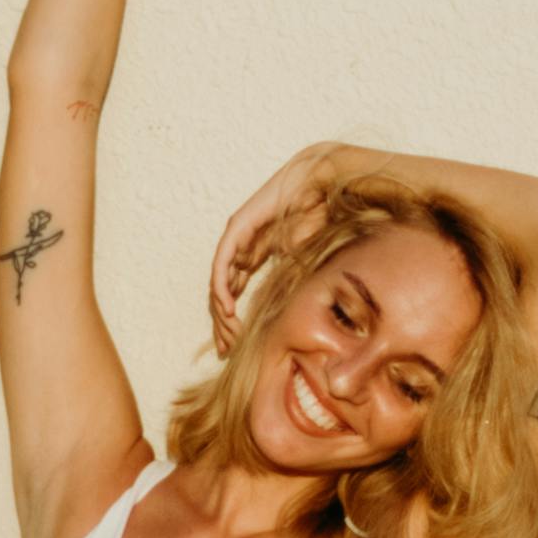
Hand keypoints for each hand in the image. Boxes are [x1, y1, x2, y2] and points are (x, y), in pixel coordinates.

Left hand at [208, 144, 342, 340]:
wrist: (320, 187)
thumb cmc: (317, 219)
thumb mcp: (300, 263)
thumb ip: (288, 284)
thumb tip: (290, 318)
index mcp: (252, 256)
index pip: (232, 294)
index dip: (230, 322)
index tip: (232, 348)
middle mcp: (240, 249)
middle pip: (221, 293)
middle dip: (222, 325)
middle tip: (226, 350)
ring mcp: (236, 239)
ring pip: (218, 282)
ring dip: (221, 312)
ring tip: (228, 336)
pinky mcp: (237, 229)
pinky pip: (222, 264)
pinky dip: (222, 287)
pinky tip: (228, 309)